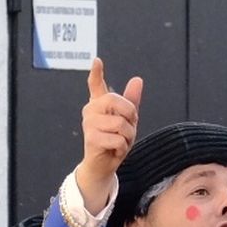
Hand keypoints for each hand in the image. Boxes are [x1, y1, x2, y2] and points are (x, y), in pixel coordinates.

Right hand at [75, 58, 143, 213]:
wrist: (104, 165)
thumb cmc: (114, 141)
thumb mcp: (127, 120)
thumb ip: (131, 101)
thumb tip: (137, 80)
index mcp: (99, 104)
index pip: (95, 85)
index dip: (96, 73)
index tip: (97, 61)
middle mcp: (90, 111)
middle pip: (116, 100)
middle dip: (129, 115)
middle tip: (126, 128)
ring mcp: (89, 124)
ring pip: (121, 123)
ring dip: (128, 136)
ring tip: (119, 142)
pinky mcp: (91, 138)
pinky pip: (118, 138)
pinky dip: (122, 147)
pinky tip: (114, 150)